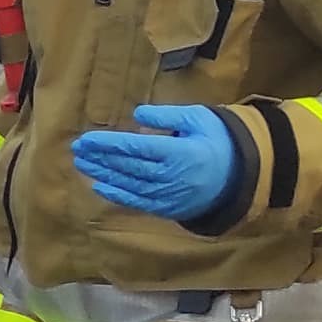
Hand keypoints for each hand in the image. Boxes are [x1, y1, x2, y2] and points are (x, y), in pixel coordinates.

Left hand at [71, 103, 240, 221]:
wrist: (243, 175)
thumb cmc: (218, 140)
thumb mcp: (199, 119)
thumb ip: (168, 116)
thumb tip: (137, 113)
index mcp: (180, 152)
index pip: (136, 148)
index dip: (108, 144)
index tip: (86, 139)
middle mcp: (173, 176)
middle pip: (129, 167)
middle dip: (100, 158)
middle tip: (77, 150)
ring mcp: (170, 195)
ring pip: (130, 185)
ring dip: (103, 175)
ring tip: (82, 164)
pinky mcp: (169, 208)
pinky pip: (139, 203)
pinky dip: (118, 195)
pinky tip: (100, 187)